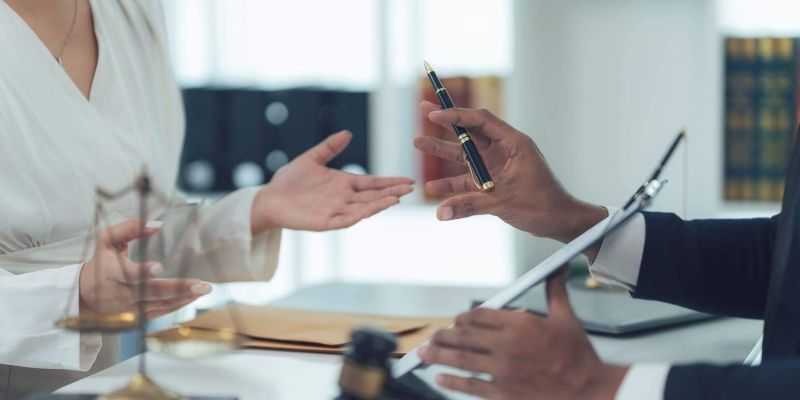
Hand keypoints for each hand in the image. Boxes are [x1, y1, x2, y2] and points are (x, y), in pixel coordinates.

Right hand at [79, 220, 211, 319]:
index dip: (143, 272)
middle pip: (152, 293)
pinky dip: (177, 305)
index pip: (129, 275)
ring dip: (184, 298)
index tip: (158, 267)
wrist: (84, 295)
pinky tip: (192, 297)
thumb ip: (129, 228)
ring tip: (203, 289)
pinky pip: (160, 312)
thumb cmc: (100, 263)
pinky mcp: (136, 317)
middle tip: (202, 285)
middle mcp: (121, 294)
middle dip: (179, 289)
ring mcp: (129, 309)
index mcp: (112, 274)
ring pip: (160, 305)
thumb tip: (156, 225)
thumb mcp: (107, 241)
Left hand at [251, 131, 413, 232]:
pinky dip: (360, 215)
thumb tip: (347, 133)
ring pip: (363, 208)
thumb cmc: (289, 180)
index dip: (390, 182)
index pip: (373, 183)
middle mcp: (344, 198)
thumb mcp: (312, 158)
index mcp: (344, 183)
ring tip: (396, 198)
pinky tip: (371, 210)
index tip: (409, 180)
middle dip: (391, 192)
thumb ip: (329, 147)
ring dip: (379, 204)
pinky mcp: (325, 222)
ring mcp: (336, 211)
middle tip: (410, 189)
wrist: (269, 197)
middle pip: (373, 196)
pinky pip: (346, 219)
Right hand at [414, 101, 605, 243]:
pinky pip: (468, 180)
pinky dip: (452, 184)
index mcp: (513, 144)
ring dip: (443, 150)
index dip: (456, 115)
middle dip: (446, 123)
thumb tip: (441, 213)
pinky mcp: (493, 184)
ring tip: (418, 142)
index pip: (481, 121)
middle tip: (422, 108)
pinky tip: (432, 187)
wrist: (559, 223)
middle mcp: (503, 151)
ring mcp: (497, 167)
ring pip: (465, 155)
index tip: (434, 113)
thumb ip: (470, 206)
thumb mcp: (504, 202)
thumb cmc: (543, 205)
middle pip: (470, 132)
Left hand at [419, 269, 627, 399]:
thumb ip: (555, 291)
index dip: (464, 318)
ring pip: (462, 359)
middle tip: (432, 335)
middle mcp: (508, 346)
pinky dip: (452, 381)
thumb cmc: (578, 356)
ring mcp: (503, 371)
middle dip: (444, 335)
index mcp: (521, 324)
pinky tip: (440, 378)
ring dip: (439, 355)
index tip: (457, 321)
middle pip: (465, 337)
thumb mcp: (567, 318)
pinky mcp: (503, 393)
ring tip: (424, 353)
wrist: (588, 390)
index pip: (481, 316)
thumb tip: (558, 269)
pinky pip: (471, 385)